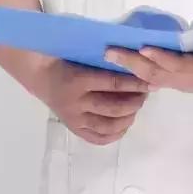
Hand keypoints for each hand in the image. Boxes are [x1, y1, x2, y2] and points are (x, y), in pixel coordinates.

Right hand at [32, 57, 150, 144]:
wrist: (42, 75)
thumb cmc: (68, 59)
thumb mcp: (85, 55)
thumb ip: (106, 62)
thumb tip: (135, 65)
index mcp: (80, 80)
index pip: (113, 83)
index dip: (134, 83)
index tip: (150, 81)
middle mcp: (77, 102)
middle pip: (114, 107)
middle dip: (135, 102)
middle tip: (146, 95)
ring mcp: (75, 119)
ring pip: (108, 125)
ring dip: (128, 118)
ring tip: (137, 108)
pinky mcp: (74, 129)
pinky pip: (97, 138)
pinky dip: (115, 134)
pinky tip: (125, 124)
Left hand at [104, 33, 192, 100]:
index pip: (178, 66)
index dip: (160, 58)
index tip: (142, 48)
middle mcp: (191, 80)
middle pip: (157, 73)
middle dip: (132, 63)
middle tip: (109, 51)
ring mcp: (187, 81)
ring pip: (155, 76)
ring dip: (132, 67)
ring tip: (111, 55)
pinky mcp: (187, 77)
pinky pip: (160, 75)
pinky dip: (142, 69)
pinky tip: (129, 64)